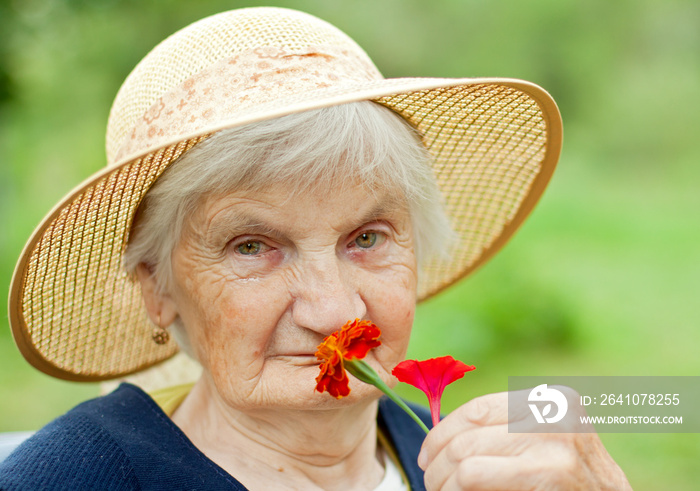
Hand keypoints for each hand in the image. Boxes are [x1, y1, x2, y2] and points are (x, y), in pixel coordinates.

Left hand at [417, 389, 630, 489]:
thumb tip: (440, 434)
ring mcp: (557, 447)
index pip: (477, 409)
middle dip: (437, 461)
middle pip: (467, 435)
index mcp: (553, 400)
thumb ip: (506, 431)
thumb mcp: (548, 444)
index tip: (427, 454)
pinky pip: (477, 479)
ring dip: (442, 481)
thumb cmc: (574, 485)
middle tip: (430, 480)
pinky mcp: (551, 476)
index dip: (442, 431)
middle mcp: (556, 415)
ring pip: (466, 460)